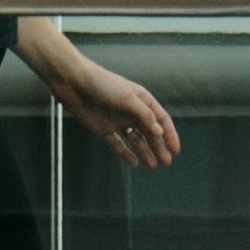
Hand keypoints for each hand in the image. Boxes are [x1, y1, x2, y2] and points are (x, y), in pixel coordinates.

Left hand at [47, 51, 180, 171]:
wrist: (74, 84)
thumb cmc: (102, 85)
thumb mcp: (127, 99)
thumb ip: (144, 116)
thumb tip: (159, 132)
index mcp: (141, 100)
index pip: (160, 119)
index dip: (169, 134)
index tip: (175, 150)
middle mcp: (131, 111)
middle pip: (150, 132)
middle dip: (159, 147)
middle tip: (166, 163)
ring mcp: (118, 121)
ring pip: (135, 140)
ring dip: (145, 152)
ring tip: (153, 166)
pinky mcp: (104, 129)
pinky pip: (118, 144)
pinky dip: (126, 154)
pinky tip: (134, 163)